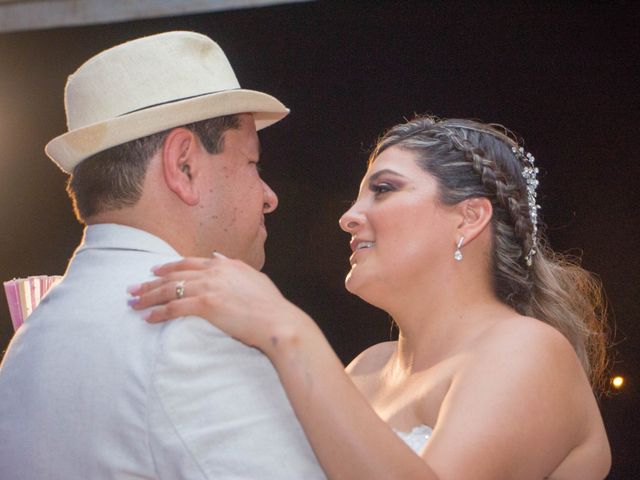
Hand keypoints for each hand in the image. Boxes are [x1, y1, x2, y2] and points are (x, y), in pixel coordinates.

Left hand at [129, 255, 307, 352]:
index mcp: (225, 264)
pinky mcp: (206, 305)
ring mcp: (209, 287)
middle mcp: (214, 272)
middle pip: (174, 275)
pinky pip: (174, 308)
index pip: (188, 263)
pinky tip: (148, 318)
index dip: (168, 267)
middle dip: (149, 282)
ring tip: (132, 303)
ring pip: (170, 290)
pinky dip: (158, 313)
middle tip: (131, 288)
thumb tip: (218, 256)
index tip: (153, 270)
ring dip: (148, 297)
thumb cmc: (270, 304)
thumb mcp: (253, 277)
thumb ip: (233, 265)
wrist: (277, 320)